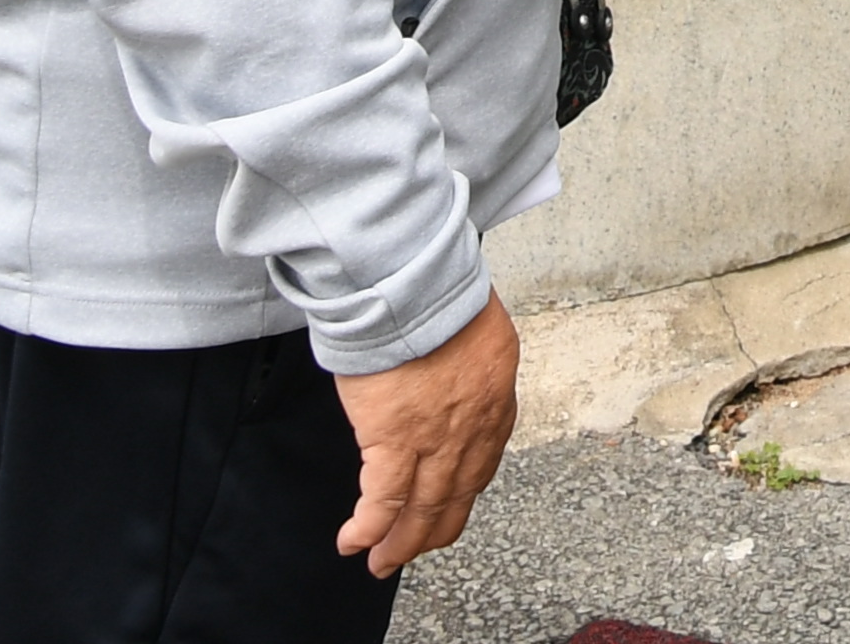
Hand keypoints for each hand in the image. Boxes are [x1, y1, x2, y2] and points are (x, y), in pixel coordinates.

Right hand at [331, 293, 519, 574]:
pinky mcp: (393, 440)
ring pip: (421, 508)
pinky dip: (368, 528)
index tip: (446, 513)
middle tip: (409, 553)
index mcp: (495, 401)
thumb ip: (470, 371)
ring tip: (381, 562)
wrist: (416, 287)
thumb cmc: (440, 297)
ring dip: (400, 543)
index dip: (460, 496)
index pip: (481, 465)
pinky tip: (354, 543)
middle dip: (430, 533)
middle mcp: (473, 429)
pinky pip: (382, 501)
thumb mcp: (478, 335)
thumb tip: (454, 383)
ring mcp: (435, 439)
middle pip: (454, 497)